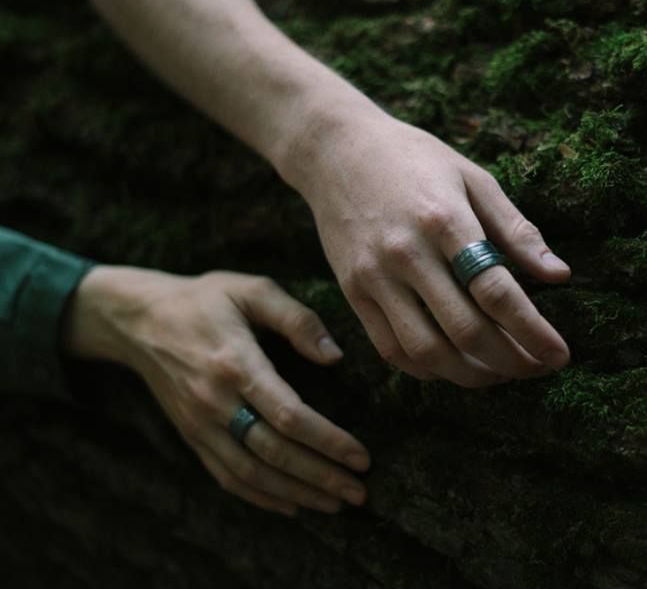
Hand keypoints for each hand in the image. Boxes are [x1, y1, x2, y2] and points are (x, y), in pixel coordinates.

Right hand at [63, 267, 369, 516]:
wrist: (137, 320)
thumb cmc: (205, 299)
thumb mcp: (252, 289)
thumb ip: (296, 319)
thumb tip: (334, 356)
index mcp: (236, 363)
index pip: (289, 415)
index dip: (328, 440)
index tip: (361, 456)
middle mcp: (215, 401)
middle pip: (274, 452)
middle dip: (321, 476)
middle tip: (359, 492)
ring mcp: (199, 424)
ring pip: (251, 473)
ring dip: (296, 493)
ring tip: (335, 504)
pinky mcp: (190, 436)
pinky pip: (226, 476)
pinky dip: (260, 496)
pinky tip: (291, 505)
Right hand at [285, 114, 571, 386]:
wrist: (336, 150)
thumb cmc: (415, 160)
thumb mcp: (473, 179)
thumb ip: (517, 230)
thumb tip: (559, 276)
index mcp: (444, 220)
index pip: (495, 291)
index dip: (533, 331)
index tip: (560, 355)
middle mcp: (406, 253)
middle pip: (465, 330)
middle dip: (511, 361)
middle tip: (538, 369)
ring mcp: (374, 277)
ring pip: (427, 351)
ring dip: (472, 375)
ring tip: (502, 374)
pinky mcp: (352, 292)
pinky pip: (392, 349)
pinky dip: (429, 370)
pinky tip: (457, 367)